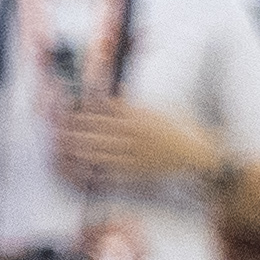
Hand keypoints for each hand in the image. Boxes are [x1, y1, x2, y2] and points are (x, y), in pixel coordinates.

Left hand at [57, 97, 221, 189]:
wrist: (200, 156)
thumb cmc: (183, 128)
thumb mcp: (163, 106)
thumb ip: (136, 101)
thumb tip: (116, 88)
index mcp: (141, 116)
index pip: (107, 109)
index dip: (86, 108)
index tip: (71, 106)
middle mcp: (137, 136)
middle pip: (100, 130)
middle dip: (78, 129)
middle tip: (60, 127)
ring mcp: (137, 155)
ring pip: (103, 151)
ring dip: (82, 149)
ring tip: (65, 147)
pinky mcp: (139, 171)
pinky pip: (115, 171)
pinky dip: (98, 171)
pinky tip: (84, 169)